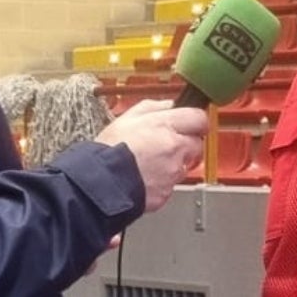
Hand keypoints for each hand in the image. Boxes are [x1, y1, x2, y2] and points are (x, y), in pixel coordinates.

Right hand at [93, 100, 211, 212]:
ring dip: (173, 163)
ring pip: (184, 165)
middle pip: (196, 144)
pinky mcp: (167, 192)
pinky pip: (171, 184)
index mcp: (165, 126)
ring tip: (149, 163)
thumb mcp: (125, 118)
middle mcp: (174, 148)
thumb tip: (168, 105)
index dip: (194, 121)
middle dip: (185, 144)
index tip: (189, 124)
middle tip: (166, 145)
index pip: (199, 118)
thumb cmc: (107, 152)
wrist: (98, 184)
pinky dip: (161, 181)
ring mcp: (172, 172)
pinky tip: (144, 177)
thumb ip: (152, 107)